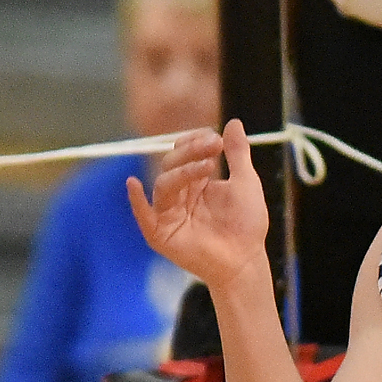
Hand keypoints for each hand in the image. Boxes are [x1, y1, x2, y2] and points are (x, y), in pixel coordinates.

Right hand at [127, 120, 269, 292]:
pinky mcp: (161, 233)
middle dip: (190, 151)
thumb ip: (238, 153)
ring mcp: (168, 213)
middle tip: (213, 145)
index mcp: (195, 182)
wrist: (245, 259)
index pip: (183, 152)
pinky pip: (144, 214)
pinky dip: (136, 200)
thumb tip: (234, 122)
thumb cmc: (247, 224)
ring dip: (182, 171)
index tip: (215, 138)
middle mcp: (179, 195)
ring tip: (207, 166)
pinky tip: (133, 184)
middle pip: (171, 164)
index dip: (195, 142)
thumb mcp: (245, 182)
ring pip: (163, 183)